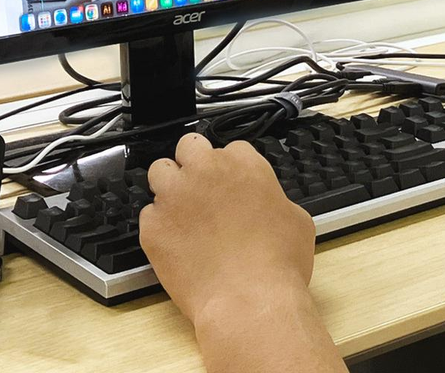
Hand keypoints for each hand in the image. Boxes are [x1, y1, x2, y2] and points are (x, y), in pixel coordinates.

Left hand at [141, 135, 344, 371]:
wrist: (250, 299)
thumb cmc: (278, 263)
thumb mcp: (296, 219)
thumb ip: (274, 199)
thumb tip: (267, 206)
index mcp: (243, 163)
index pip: (231, 148)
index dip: (231, 169)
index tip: (232, 185)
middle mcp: (204, 171)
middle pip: (189, 146)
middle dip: (194, 164)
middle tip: (202, 189)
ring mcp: (173, 196)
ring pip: (159, 171)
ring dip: (169, 187)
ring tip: (181, 211)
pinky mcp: (152, 226)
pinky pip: (148, 215)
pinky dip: (159, 226)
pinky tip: (176, 244)